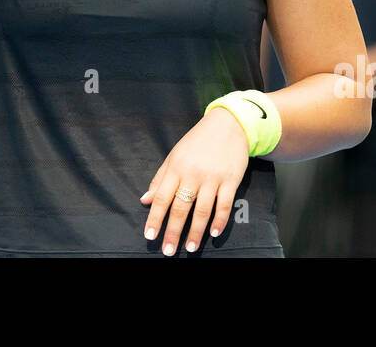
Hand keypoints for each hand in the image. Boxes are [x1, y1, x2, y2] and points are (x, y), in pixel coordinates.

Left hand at [140, 108, 249, 255]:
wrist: (228, 124)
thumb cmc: (198, 141)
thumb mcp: (174, 155)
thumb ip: (160, 178)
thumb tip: (145, 200)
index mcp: (176, 168)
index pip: (161, 197)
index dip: (154, 218)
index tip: (150, 235)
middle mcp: (193, 174)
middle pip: (180, 208)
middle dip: (173, 232)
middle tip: (168, 251)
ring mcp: (212, 177)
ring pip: (202, 210)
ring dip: (195, 232)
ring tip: (190, 248)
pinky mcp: (230, 180)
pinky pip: (224, 204)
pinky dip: (219, 220)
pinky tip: (214, 233)